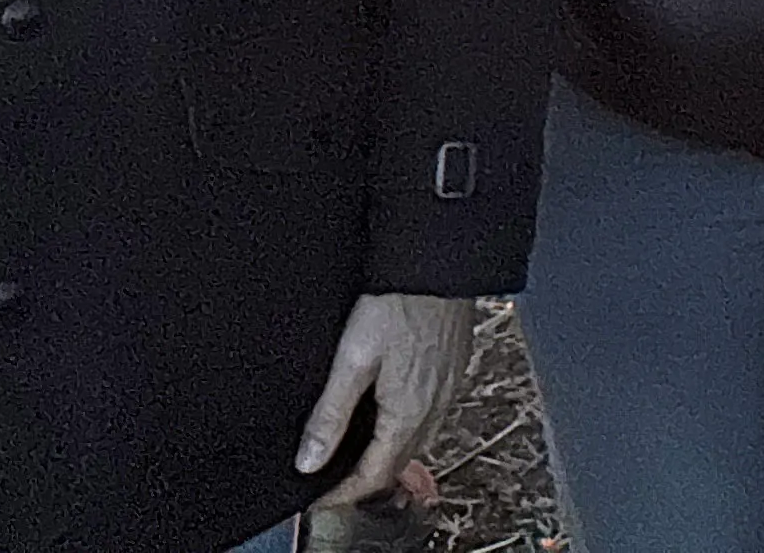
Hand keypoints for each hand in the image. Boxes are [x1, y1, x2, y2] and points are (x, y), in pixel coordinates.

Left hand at [298, 291, 472, 510]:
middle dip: (367, 477)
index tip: (320, 499)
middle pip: (398, 462)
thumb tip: (309, 461)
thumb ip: (331, 414)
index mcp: (407, 413)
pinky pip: (431, 415)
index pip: (374, 474)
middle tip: (335, 479)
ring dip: (388, 453)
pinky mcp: (454, 369)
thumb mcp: (352, 360)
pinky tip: (392, 411)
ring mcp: (449, 389)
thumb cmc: (397, 303)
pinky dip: (407, 427)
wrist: (438, 263)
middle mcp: (434, 408)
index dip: (344, 493)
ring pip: (417, 440)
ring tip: (359, 450)